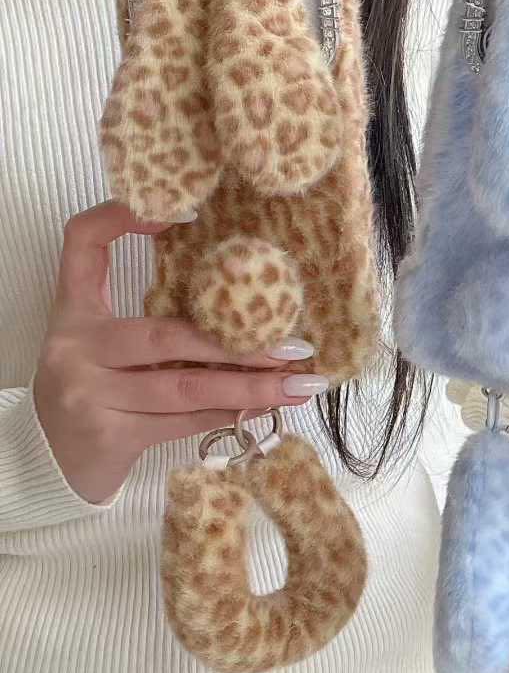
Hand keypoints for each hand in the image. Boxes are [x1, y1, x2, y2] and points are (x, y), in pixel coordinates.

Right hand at [34, 201, 325, 504]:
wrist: (46, 460)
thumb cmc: (92, 390)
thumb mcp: (103, 344)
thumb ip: (150, 318)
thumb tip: (237, 302)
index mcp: (75, 311)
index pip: (83, 241)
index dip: (121, 217)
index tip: (188, 212)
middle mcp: (77, 347)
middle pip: (166, 334)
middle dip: (238, 343)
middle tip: (295, 346)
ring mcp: (90, 393)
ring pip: (185, 385)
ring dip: (250, 387)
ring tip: (298, 384)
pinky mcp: (108, 435)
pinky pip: (183, 421)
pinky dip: (228, 414)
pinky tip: (265, 410)